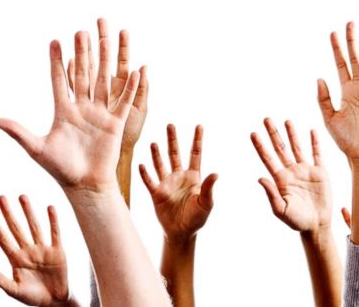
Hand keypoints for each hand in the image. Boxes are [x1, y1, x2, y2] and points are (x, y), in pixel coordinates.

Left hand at [0, 28, 141, 191]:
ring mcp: (100, 115)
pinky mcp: (115, 124)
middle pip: (83, 75)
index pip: (60, 80)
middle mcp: (82, 109)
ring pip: (103, 82)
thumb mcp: (36, 148)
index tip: (55, 41)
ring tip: (106, 41)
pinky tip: (134, 71)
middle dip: (82, 53)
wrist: (85, 186)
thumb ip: (18, 132)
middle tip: (81, 31)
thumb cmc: (61, 170)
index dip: (57, 62)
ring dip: (104, 62)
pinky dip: (130, 88)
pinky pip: (124, 103)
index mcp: (63, 111)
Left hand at [0, 196, 73, 306]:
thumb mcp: (13, 290)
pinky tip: (50, 208)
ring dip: (28, 212)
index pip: (3, 237)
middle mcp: (28, 250)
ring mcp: (43, 250)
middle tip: (1, 197)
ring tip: (22, 196)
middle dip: (8, 213)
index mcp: (15, 259)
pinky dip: (53, 221)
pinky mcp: (57, 252)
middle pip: (16, 228)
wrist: (54, 301)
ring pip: (34, 227)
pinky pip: (55, 233)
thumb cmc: (32, 297)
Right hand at [139, 124, 218, 239]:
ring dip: (157, 154)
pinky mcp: (156, 194)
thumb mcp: (206, 203)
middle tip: (171, 125)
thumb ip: (209, 188)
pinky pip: (149, 181)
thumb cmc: (197, 218)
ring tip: (154, 142)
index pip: (195, 154)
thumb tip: (216, 173)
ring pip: (160, 164)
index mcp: (193, 177)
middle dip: (173, 140)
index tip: (199, 125)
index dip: (197, 140)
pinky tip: (141, 165)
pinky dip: (145, 174)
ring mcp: (167, 184)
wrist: (182, 233)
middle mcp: (179, 177)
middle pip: (175, 154)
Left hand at [253, 118, 332, 232]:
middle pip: (280, 148)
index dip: (260, 146)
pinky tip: (311, 131)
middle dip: (273, 134)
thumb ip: (271, 194)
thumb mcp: (280, 209)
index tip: (253, 133)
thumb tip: (259, 178)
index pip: (268, 158)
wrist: (316, 225)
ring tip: (286, 120)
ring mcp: (306, 170)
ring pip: (297, 148)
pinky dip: (315, 143)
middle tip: (266, 119)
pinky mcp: (320, 173)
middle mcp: (291, 171)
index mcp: (280, 179)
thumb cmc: (296, 221)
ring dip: (292, 134)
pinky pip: (317, 154)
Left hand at [317, 22, 358, 161]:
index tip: (332, 33)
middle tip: (349, 23)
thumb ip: (323, 98)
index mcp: (346, 90)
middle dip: (352, 42)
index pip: (341, 64)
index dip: (337, 49)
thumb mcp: (329, 117)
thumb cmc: (345, 139)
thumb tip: (319, 78)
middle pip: (356, 59)